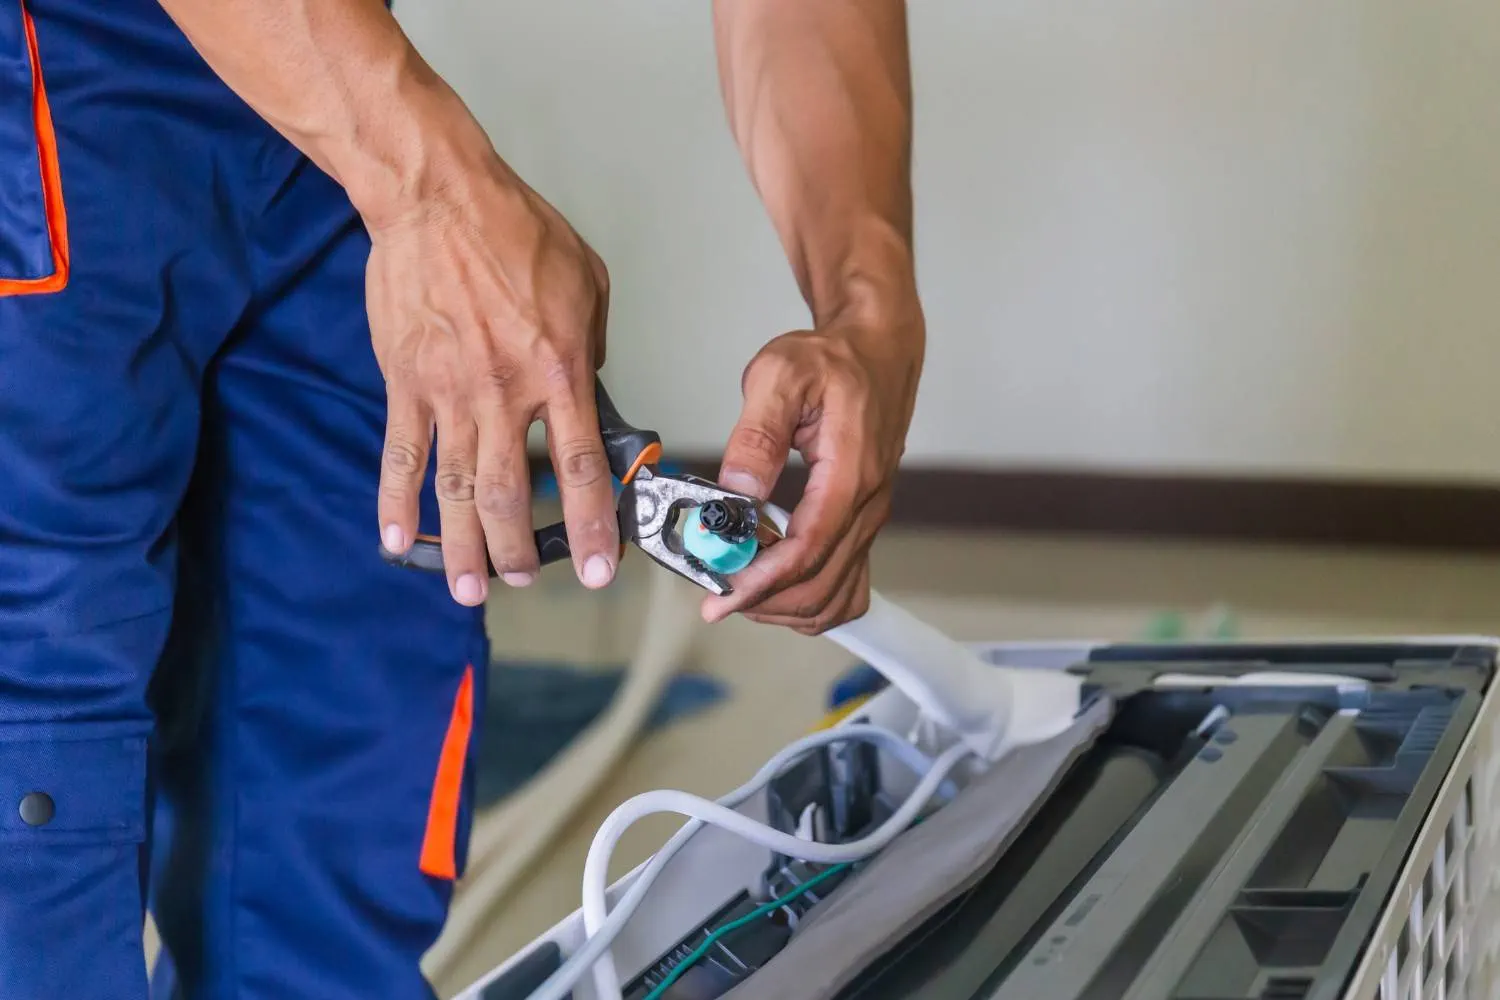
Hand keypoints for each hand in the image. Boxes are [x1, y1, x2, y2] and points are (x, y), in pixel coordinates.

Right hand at [366, 159, 617, 605]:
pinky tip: (398, 542)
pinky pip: (401, 456)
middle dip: (519, 551)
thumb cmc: (516, 231)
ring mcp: (448, 392)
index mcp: (558, 370)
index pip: (580, 467)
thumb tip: (586, 392)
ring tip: (470, 590)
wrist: (437, 198)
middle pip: (509, 494)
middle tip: (523, 579)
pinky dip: (398, 504)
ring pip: (455, 489)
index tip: (598, 569)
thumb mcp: (588, 284)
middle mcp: (503, 393)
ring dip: (462, 547)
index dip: (591, 526)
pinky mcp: (404, 383)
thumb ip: (591, 349)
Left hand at [701, 311, 923, 633]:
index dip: (761, 582)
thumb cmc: (833, 359)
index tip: (720, 598)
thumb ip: (759, 433)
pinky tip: (774, 583)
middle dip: (764, 600)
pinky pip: (845, 583)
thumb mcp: (782, 375)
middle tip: (716, 590)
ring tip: (740, 585)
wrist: (878, 350)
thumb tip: (739, 489)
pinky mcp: (863, 521)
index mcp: (851, 474)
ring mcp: (869, 517)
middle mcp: (868, 505)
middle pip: (820, 585)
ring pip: (834, 594)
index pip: (807, 550)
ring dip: (785, 604)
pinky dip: (809, 597)